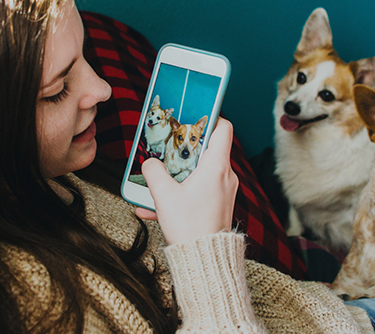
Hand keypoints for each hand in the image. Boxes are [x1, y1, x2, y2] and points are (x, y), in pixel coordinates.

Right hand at [135, 118, 238, 244]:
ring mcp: (223, 192)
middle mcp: (225, 176)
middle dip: (183, 149)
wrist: (204, 261)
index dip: (211, 117)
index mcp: (216, 166)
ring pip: (199, 173)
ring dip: (177, 175)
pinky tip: (154, 207)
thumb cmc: (190, 227)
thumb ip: (153, 172)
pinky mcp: (217, 207)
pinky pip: (197, 193)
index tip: (194, 114)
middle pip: (206, 150)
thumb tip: (149, 163)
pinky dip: (179, 195)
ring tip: (157, 181)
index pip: (223, 128)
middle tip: (166, 147)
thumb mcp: (163, 195)